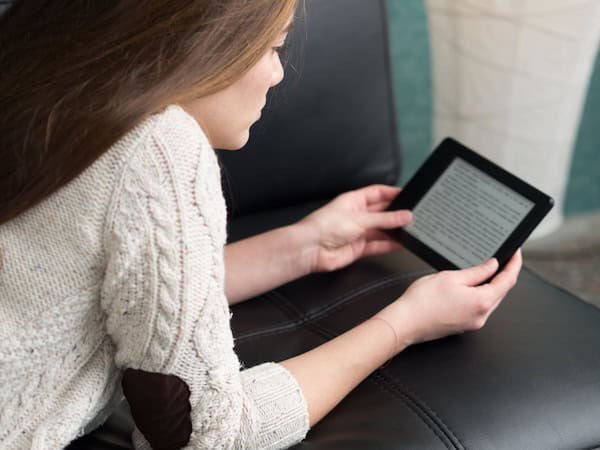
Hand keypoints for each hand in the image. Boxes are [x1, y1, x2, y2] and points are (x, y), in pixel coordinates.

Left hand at [298, 184, 411, 272]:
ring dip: (395, 231)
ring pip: (382, 230)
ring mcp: (358, 232)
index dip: (393, 193)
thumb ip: (385, 219)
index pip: (378, 193)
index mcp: (354, 200)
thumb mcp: (360, 218)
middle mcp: (357, 215)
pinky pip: (378, 245)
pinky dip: (389, 245)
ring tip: (412, 230)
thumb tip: (405, 215)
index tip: (409, 195)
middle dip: (397, 213)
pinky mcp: (358, 248)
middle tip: (414, 215)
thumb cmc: (324, 227)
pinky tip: (401, 244)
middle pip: (382, 212)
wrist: (310, 249)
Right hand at [376, 250, 521, 350]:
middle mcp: (481, 315)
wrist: (405, 323)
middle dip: (503, 274)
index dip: (514, 265)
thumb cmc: (422, 302)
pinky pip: (479, 307)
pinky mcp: (463, 325)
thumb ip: (476, 271)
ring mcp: (473, 322)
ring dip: (491, 285)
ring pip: (490, 300)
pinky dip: (480, 294)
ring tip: (485, 269)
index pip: (508, 281)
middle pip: (501, 291)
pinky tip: (470, 286)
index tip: (515, 254)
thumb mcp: (451, 277)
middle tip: (502, 258)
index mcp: (482, 302)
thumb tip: (492, 265)